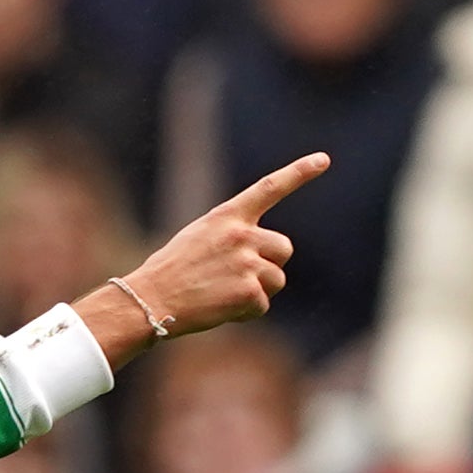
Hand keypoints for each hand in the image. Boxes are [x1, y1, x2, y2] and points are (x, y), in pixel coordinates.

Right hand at [84, 154, 329, 366]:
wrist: (149, 300)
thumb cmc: (169, 272)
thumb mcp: (199, 239)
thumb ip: (233, 237)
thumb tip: (262, 257)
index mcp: (226, 216)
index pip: (269, 188)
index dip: (299, 173)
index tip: (323, 160)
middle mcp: (241, 235)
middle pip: (283, 249)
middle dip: (269, 265)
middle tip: (238, 278)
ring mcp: (247, 263)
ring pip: (276, 280)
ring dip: (258, 291)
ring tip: (222, 294)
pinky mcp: (249, 292)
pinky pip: (262, 305)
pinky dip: (245, 312)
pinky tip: (219, 308)